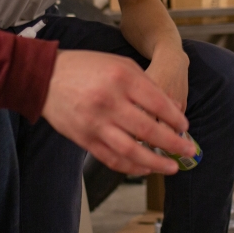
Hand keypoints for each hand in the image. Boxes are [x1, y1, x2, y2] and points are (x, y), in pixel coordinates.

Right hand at [41, 49, 196, 175]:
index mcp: (121, 78)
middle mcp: (109, 101)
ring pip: (131, 151)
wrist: (45, 77)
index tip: (185, 127)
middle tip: (188, 151)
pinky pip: (111, 159)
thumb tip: (173, 109)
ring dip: (155, 163)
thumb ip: (147, 85)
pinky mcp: (84, 139)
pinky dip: (131, 167)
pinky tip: (145, 168)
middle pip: (148, 130)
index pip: (157, 103)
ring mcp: (95, 123)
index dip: (175, 119)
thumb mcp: (120, 64)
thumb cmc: (86, 68)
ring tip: (171, 167)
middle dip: (173, 144)